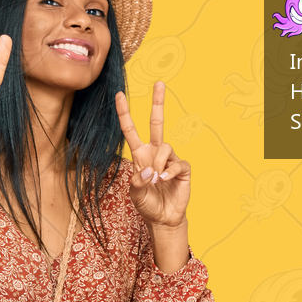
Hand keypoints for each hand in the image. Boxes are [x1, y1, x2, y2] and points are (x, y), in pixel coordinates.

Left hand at [116, 81, 190, 228]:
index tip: (119, 95)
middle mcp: (155, 153)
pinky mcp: (183, 168)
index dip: (124, 113)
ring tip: (157, 180)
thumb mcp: (135, 194)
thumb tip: (149, 170)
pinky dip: (169, 172)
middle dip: (158, 103)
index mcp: (140, 155)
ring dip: (159, 163)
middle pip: (157, 123)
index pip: (131, 130)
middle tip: (159, 83)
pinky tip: (165, 181)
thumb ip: (138, 181)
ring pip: (165, 147)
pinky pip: (177, 163)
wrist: (163, 218)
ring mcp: (170, 159)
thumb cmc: (147, 204)